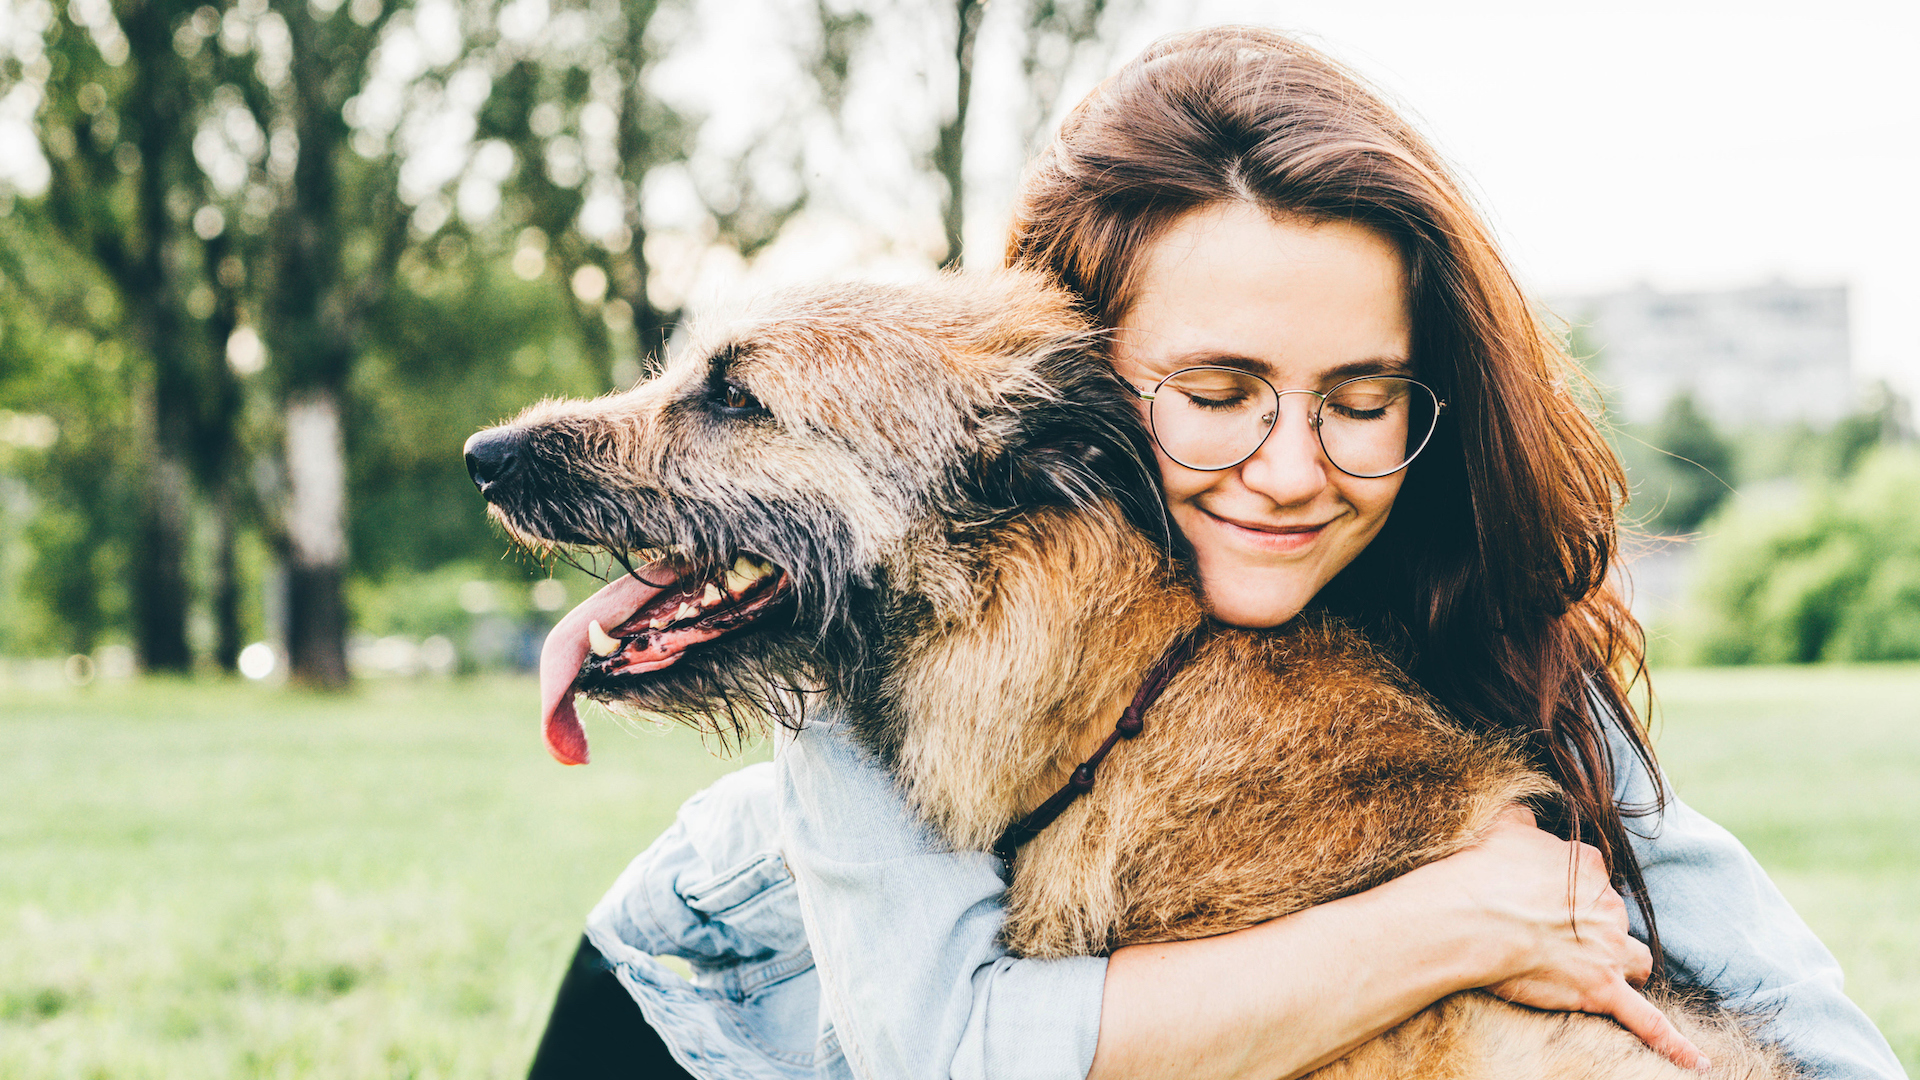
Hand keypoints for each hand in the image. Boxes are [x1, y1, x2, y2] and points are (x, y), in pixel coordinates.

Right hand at [1413, 807, 1710, 1070]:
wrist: (1473, 916)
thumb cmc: (1483, 872)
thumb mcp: (1505, 827)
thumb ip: (1524, 818)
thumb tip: (1527, 812)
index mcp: (1588, 865)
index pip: (1595, 876)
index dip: (1572, 890)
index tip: (1549, 896)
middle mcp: (1608, 905)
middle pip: (1615, 919)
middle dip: (1594, 928)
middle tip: (1554, 935)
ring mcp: (1609, 950)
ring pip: (1636, 959)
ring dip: (1625, 965)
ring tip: (1605, 974)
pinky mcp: (1601, 989)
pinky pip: (1645, 1021)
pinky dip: (1673, 1043)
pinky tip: (1696, 1063)